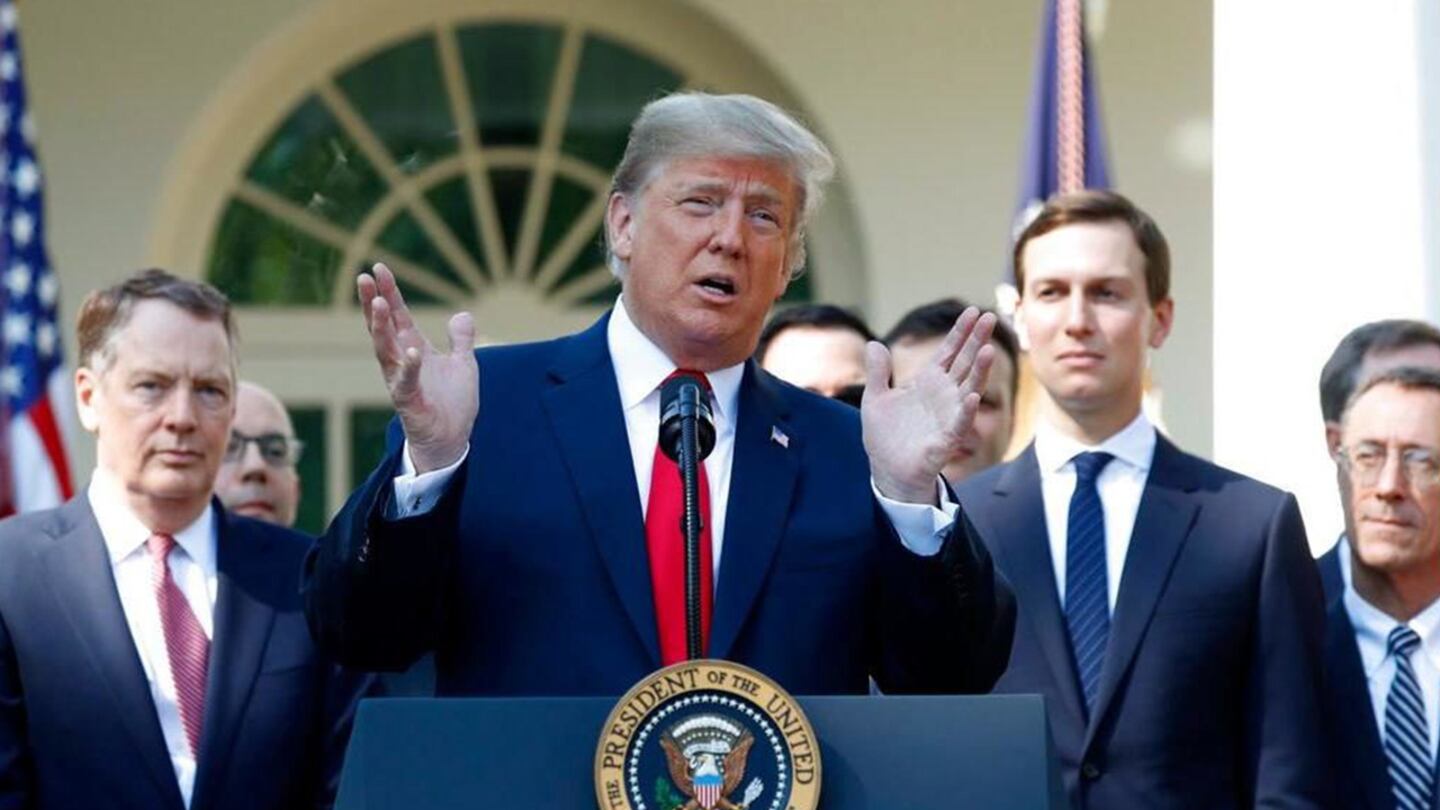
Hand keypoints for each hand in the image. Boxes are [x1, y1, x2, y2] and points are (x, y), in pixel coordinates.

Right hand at [359, 263, 478, 472]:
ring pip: (385, 350)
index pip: (398, 315)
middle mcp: (401, 361)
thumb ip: (461, 340)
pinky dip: (409, 367)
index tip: (378, 267)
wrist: (451, 439)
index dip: (389, 292)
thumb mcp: (463, 364)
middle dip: (372, 302)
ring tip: (378, 304)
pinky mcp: (408, 401)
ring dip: (380, 327)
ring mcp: (401, 380)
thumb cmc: (452, 403)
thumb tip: (463, 314)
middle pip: (383, 326)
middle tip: (363, 278)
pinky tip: (412, 352)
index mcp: (413, 348)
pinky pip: (406, 382)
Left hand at [862, 308, 995, 503]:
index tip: (973, 311)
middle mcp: (944, 396)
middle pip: (964, 363)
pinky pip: (959, 423)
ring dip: (980, 371)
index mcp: (928, 383)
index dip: (960, 332)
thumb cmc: (886, 437)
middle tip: (990, 317)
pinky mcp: (946, 439)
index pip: (949, 352)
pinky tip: (971, 397)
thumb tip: (874, 344)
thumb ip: (878, 373)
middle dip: (977, 341)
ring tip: (989, 350)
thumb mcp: (875, 399)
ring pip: (969, 388)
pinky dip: (966, 410)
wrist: (888, 472)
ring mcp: (948, 416)